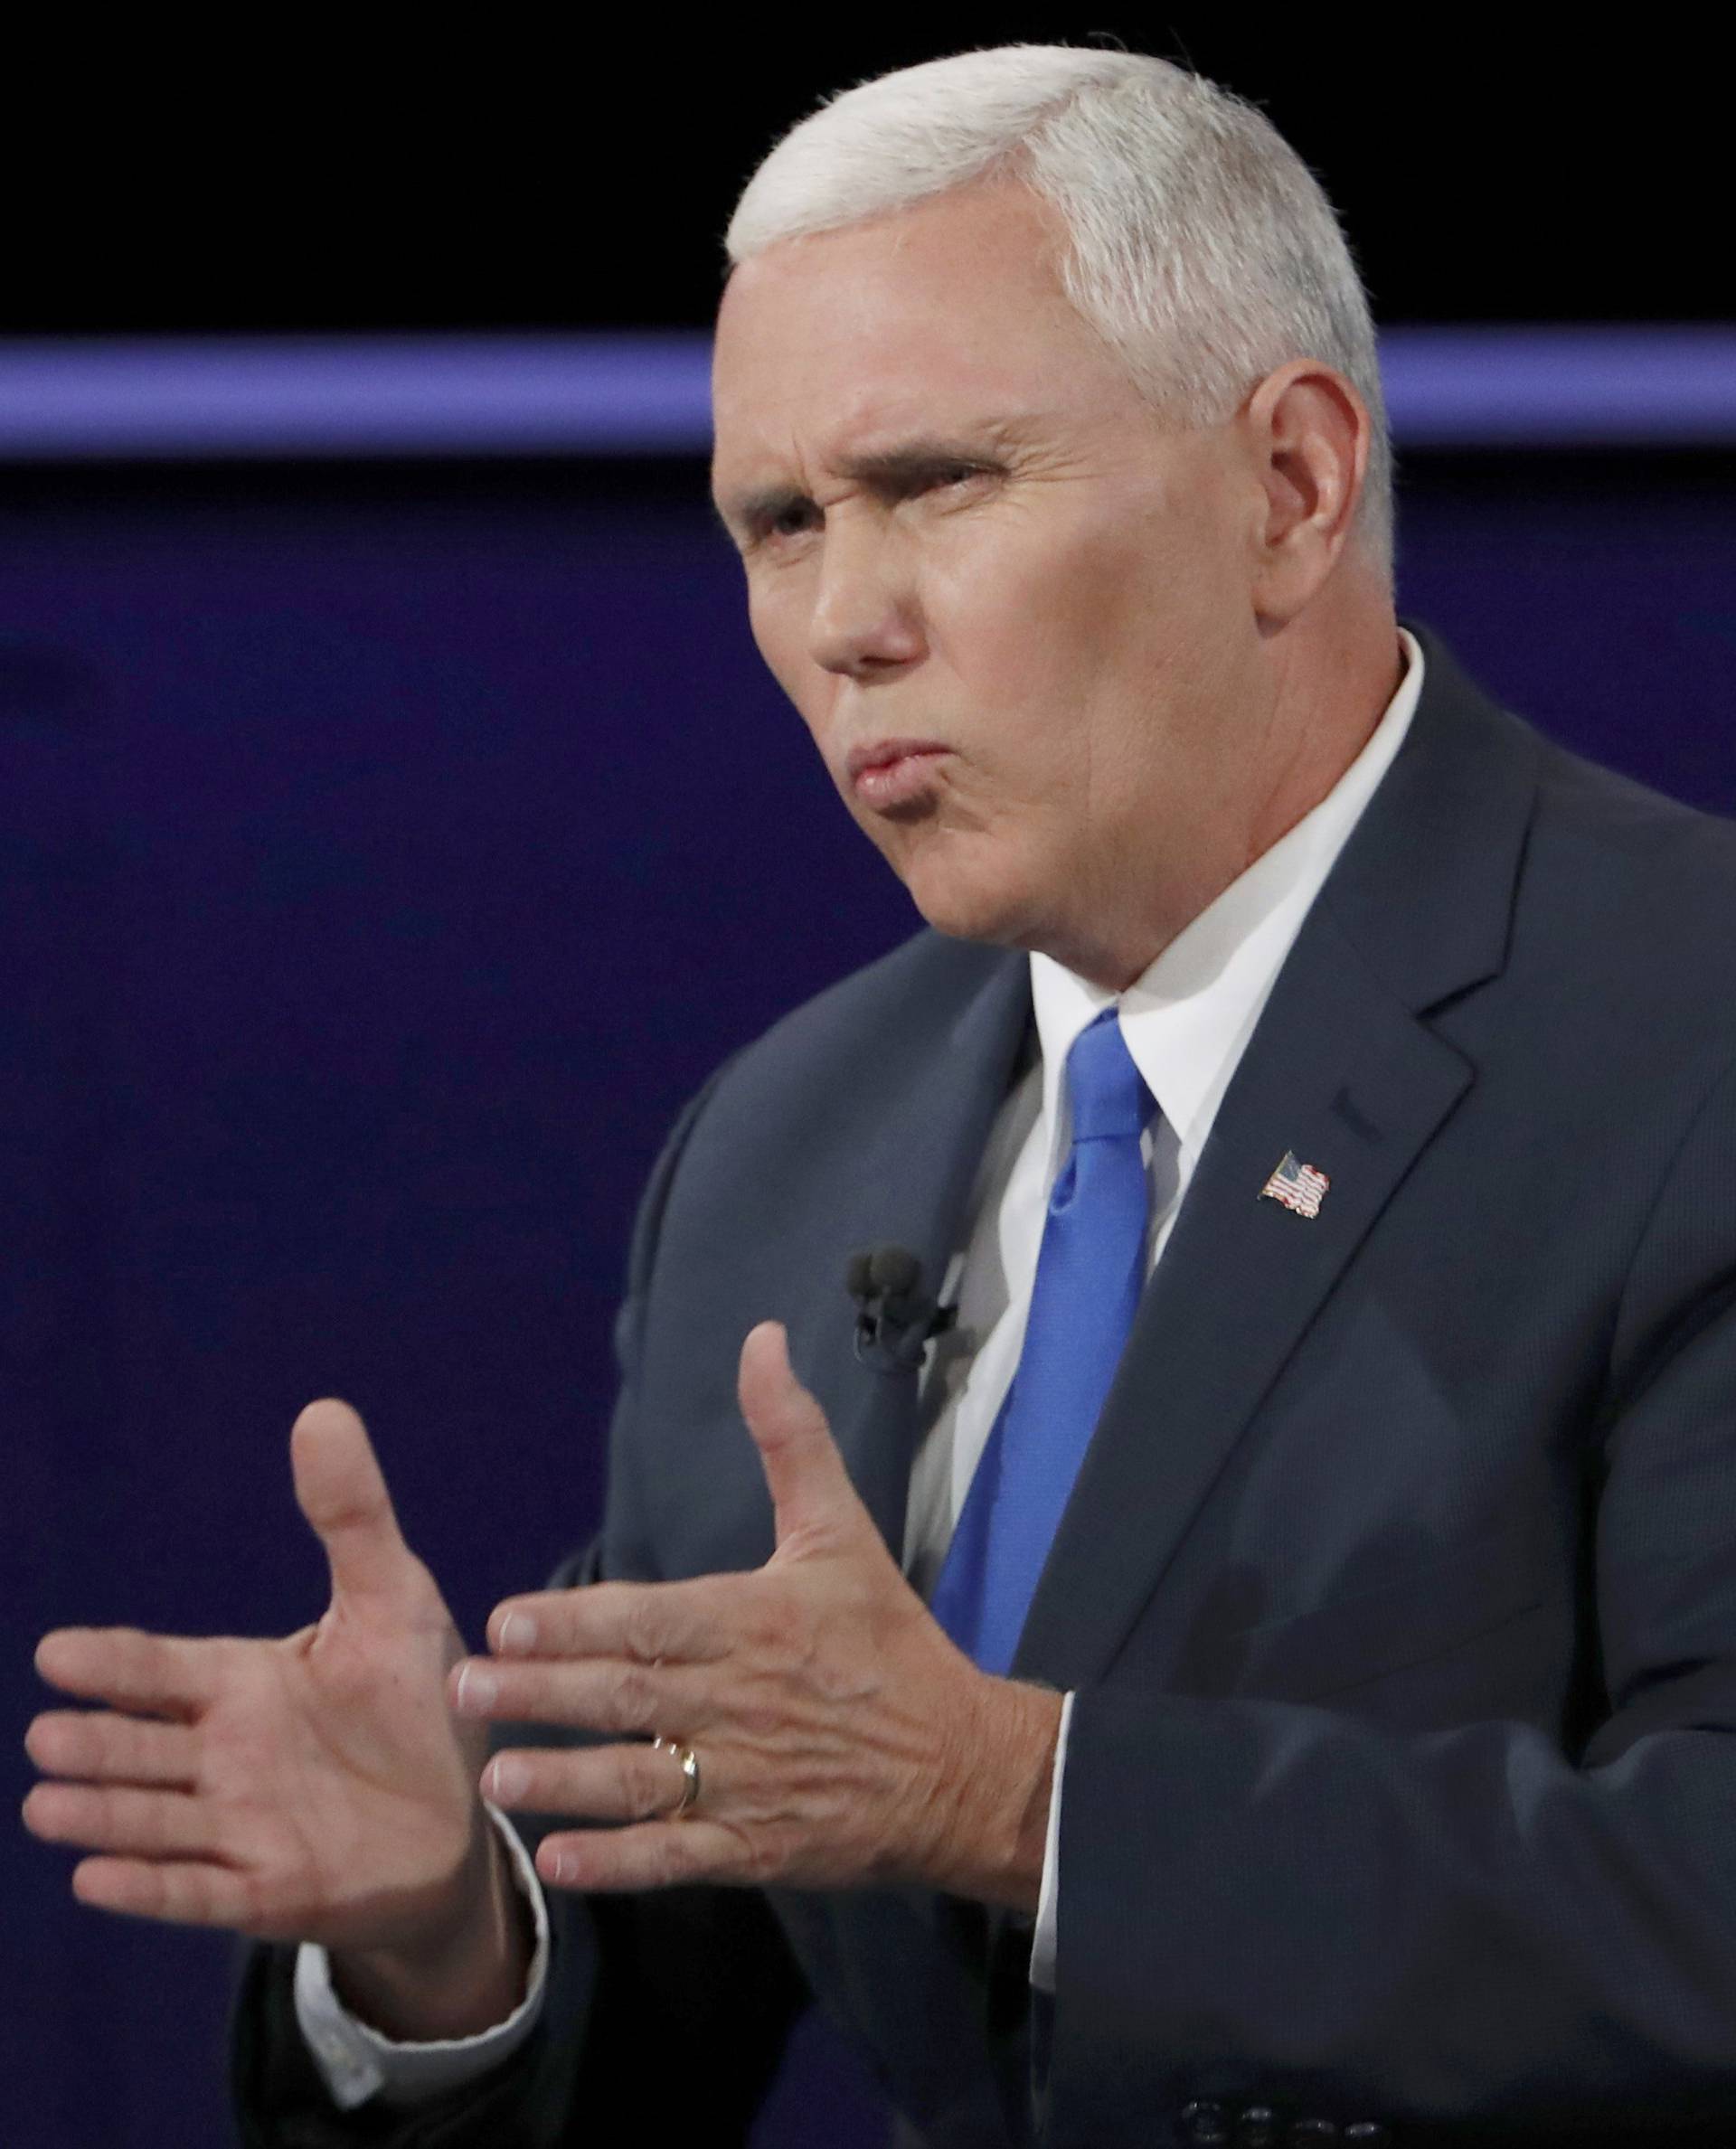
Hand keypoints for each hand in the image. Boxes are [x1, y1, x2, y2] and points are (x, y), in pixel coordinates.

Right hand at [24, 1401, 503, 1986]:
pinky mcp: (269, 1889)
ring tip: (48, 1803)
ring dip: (104, 1815)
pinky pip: (198, 1891)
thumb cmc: (416, 1699)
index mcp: (244, 1683)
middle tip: (46, 1735)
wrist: (464, 1812)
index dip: (114, 1663)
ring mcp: (241, 1827)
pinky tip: (93, 1879)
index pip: (163, 1669)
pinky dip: (149, 1885)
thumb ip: (351, 1514)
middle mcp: (227, 1756)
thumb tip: (321, 1409)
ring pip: (157, 1819)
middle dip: (98, 1744)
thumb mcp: (393, 1597)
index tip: (55, 1653)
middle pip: (145, 1748)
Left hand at [453, 1323, 1063, 1908]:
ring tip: (496, 1780)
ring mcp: (749, 1780)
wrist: (964, 1764)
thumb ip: (790, 1436)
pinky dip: (622, 1862)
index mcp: (755, 1622)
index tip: (504, 1621)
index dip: (576, 1622)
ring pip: (642, 1781)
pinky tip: (562, 1862)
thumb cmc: (886, 1642)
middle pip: (629, 1696)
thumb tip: (761, 1339)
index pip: (651, 1619)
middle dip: (543, 1693)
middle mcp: (743, 1700)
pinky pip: (679, 1856)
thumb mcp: (840, 1529)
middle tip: (462, 1691)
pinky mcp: (759, 1846)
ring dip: (565, 1781)